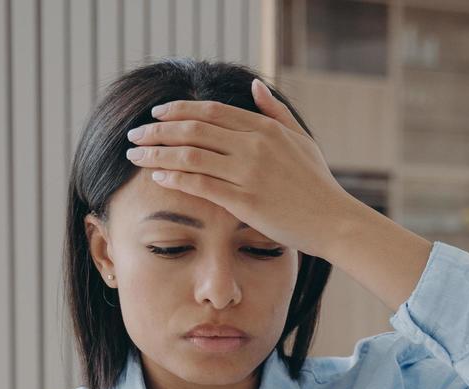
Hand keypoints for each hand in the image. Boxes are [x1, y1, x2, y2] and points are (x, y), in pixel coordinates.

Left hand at [124, 78, 357, 258]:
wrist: (334, 221)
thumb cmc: (318, 184)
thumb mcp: (301, 139)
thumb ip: (275, 112)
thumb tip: (255, 86)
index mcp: (265, 128)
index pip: (210, 111)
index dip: (178, 110)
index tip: (156, 115)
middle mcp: (254, 146)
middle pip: (193, 129)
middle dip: (157, 130)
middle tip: (134, 135)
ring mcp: (249, 173)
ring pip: (190, 155)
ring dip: (157, 154)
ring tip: (135, 156)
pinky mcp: (244, 201)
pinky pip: (200, 185)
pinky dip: (175, 179)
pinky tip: (157, 177)